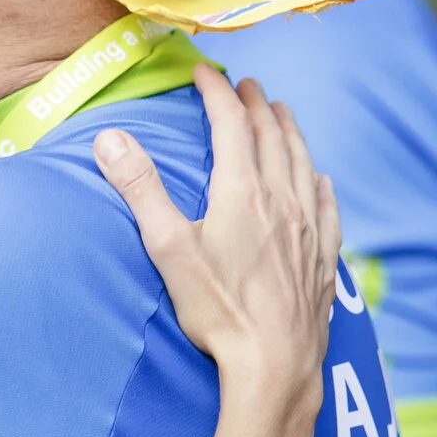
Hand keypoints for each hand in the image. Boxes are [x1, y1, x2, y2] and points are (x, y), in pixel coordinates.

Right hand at [93, 64, 338, 401]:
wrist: (275, 364)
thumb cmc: (219, 310)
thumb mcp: (168, 248)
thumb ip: (141, 189)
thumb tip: (110, 138)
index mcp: (242, 192)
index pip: (230, 125)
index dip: (216, 93)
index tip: (204, 72)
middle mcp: (281, 200)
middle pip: (271, 137)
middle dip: (255, 105)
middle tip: (245, 85)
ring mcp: (308, 229)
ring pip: (302, 163)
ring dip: (290, 132)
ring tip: (281, 113)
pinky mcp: (323, 258)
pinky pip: (326, 206)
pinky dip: (319, 181)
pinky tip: (320, 179)